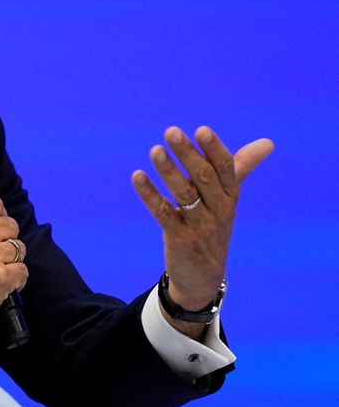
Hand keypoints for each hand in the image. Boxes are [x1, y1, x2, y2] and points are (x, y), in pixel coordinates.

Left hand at [131, 126, 272, 333]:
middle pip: (205, 179)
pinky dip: (150, 195)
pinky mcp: (180, 239)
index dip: (214, 149)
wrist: (204, 276)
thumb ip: (241, 168)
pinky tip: (138, 177)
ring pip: (185, 195)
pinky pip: (164, 214)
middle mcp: (219, 210)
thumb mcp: (228, 198)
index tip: (201, 130)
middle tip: (171, 132)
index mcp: (230, 196)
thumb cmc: (214, 226)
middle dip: (188, 155)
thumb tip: (267, 142)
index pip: (226, 169)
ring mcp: (200, 226)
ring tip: (155, 151)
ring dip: (169, 171)